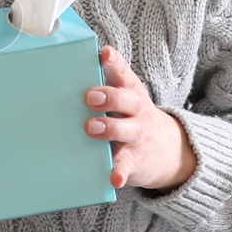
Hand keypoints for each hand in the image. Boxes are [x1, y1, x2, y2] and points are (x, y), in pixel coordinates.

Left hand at [84, 45, 196, 190]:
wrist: (167, 151)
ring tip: (92, 127)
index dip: (114, 62)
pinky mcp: (134, 160)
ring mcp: (137, 136)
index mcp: (130, 91)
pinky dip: (120, 172)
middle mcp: (136, 111)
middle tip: (91, 97)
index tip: (105, 53)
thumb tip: (65, 67)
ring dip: (110, 128)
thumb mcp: (125, 97)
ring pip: (127, 130)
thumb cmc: (132, 116)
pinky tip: (114, 178)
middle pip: (127, 100)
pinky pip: (127, 166)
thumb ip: (104, 83)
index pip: (123, 73)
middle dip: (110, 97)